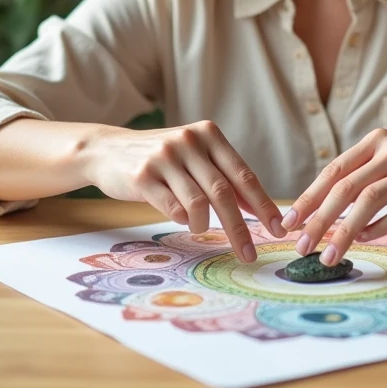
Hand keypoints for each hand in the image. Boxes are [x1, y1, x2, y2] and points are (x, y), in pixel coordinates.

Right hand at [83, 120, 286, 261]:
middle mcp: (188, 142)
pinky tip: (181, 219)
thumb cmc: (160, 158)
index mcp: (208, 134)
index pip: (243, 174)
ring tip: (201, 229)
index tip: (278, 228)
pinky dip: (182, 220)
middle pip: (223, 193)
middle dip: (240, 227)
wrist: (108, 149)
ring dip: (205, 225)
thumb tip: (259, 208)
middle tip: (249, 253)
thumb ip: (224, 177)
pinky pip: (173, 208)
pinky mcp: (143, 176)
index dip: (263, 204)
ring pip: (199, 203)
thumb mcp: (194, 157)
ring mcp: (164, 158)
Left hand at [280, 128, 386, 265]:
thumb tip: (320, 213)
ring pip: (368, 201)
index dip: (309, 198)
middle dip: (319, 219)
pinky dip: (376, 230)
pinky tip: (362, 242)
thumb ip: (362, 178)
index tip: (290, 223)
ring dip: (344, 232)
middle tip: (302, 245)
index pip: (334, 171)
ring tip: (329, 255)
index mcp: (377, 141)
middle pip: (346, 188)